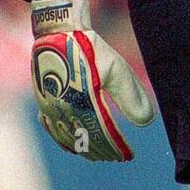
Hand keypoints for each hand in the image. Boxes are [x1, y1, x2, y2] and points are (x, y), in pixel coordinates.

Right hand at [29, 0, 154, 161]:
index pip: (103, 135)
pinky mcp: (42, 101)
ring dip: (83, 149)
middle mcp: (63, 110)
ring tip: (97, 156)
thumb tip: (147, 122)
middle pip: (85, 139)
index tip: (128, 155)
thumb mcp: (116, 69)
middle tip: (116, 157)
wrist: (57, 32)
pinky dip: (62, 140)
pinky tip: (71, 144)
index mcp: (82, 103)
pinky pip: (51, 128)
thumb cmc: (89, 48)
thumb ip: (131, 95)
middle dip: (102, 151)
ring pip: (67, 137)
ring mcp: (50, 107)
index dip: (116, 148)